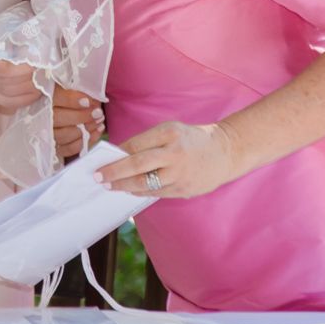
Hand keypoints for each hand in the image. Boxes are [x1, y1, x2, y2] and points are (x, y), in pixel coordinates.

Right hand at [0, 62, 104, 156]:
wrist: (25, 103)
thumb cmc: (48, 85)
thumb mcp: (53, 73)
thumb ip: (60, 66)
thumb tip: (70, 46)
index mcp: (38, 95)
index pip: (54, 98)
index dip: (71, 100)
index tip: (88, 100)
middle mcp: (37, 115)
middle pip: (60, 119)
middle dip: (82, 116)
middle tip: (98, 112)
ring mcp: (43, 133)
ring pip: (64, 135)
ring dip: (85, 130)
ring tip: (99, 122)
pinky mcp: (50, 147)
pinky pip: (67, 149)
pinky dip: (83, 143)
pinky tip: (94, 133)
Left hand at [97, 120, 244, 200]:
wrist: (225, 151)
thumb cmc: (192, 140)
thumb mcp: (171, 130)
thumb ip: (148, 142)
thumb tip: (120, 156)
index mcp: (169, 133)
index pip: (136, 145)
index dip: (116, 155)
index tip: (101, 160)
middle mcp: (174, 153)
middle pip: (137, 164)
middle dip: (114, 172)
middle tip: (98, 177)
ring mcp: (180, 173)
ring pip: (145, 183)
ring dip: (124, 185)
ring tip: (110, 186)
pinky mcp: (184, 189)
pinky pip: (156, 192)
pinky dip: (140, 191)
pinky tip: (130, 190)